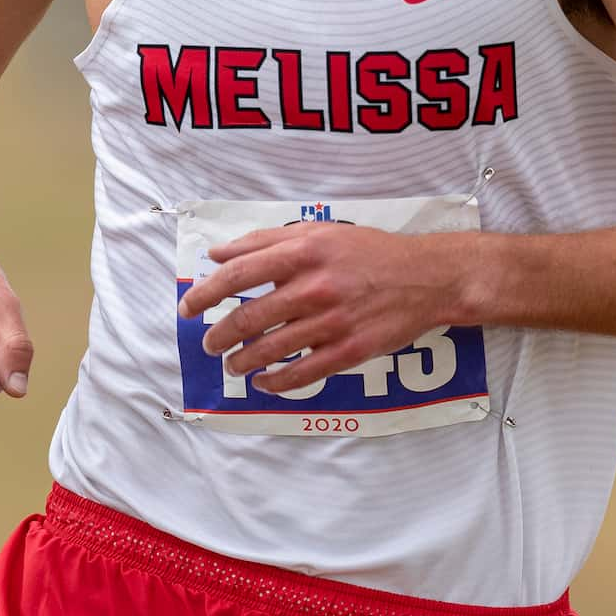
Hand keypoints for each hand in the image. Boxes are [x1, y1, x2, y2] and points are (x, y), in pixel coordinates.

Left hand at [177, 223, 465, 393]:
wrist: (426, 277)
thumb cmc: (368, 252)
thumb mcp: (318, 232)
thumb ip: (265, 240)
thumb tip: (218, 254)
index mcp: (303, 252)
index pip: (238, 275)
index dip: (206, 294)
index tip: (188, 309)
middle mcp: (314, 287)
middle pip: (249, 318)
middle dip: (220, 336)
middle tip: (209, 344)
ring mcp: (333, 321)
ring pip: (272, 350)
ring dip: (243, 362)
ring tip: (232, 366)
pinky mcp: (350, 350)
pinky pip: (303, 373)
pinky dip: (277, 382)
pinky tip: (264, 383)